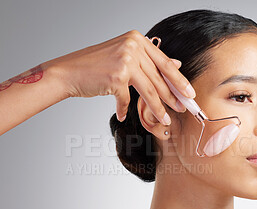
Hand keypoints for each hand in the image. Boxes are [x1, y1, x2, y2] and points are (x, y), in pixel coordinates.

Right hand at [48, 29, 194, 123]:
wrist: (67, 72)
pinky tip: (123, 115)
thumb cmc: (95, 67)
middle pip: (159, 77)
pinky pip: (127, 99)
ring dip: (158, 108)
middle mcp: (132, 46)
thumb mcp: (125, 58)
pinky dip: (124, 109)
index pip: (165, 63)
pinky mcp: (117, 76)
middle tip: (183, 108)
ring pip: (149, 90)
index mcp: (137, 39)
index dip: (179, 80)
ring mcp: (125, 60)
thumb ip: (149, 61)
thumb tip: (176, 64)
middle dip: (173, 96)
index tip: (189, 93)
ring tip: (166, 120)